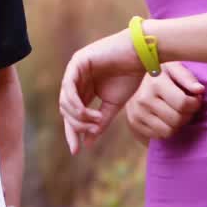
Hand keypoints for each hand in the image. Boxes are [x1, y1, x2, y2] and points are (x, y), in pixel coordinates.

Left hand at [58, 28, 146, 154]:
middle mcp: (76, 80)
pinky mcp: (77, 62)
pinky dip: (75, 103)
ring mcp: (74, 70)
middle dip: (74, 126)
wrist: (140, 55)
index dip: (72, 132)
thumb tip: (88, 142)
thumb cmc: (130, 77)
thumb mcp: (113, 105)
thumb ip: (100, 122)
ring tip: (95, 122)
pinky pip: (68, 87)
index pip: (72, 113)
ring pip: (65, 100)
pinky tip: (86, 112)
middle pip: (65, 109)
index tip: (77, 150)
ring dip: (78, 116)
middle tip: (89, 134)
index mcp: (84, 88)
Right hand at [125, 61, 204, 140]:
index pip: (183, 103)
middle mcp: (143, 98)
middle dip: (187, 115)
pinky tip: (165, 118)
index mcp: (155, 82)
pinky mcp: (134, 123)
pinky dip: (166, 129)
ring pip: (169, 131)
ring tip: (176, 113)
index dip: (195, 104)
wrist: (134, 81)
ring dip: (177, 125)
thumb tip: (199, 90)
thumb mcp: (174, 68)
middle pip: (177, 120)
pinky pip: (159, 136)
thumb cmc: (162, 75)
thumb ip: (188, 78)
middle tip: (186, 107)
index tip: (195, 99)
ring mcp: (137, 112)